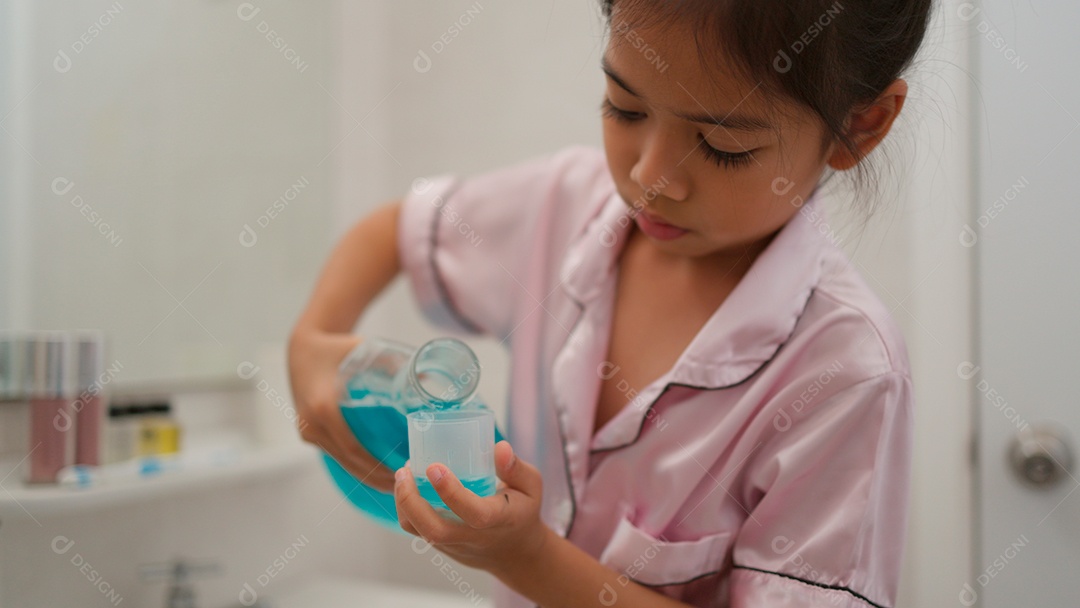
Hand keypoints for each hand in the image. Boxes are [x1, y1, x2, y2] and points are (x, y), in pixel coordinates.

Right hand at [287, 330, 395, 491]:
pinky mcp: (307, 433)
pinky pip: (334, 453)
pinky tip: (374, 472)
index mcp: (323, 407)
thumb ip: (393, 364)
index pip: (353, 447)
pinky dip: (354, 464)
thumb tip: (427, 381)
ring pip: (341, 461)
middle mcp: (311, 424)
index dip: (376, 464)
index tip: (400, 472)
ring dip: (366, 475)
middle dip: (376, 477)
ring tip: (394, 483)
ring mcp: (307, 431)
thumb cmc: (337, 347)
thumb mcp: (364, 350)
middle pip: (348, 461)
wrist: (302, 347)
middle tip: (404, 484)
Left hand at [394, 440, 549, 575]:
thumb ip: (516, 467)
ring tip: (402, 475)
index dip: (450, 492)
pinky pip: (418, 532)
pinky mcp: (442, 546)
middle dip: (411, 501)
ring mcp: (455, 544)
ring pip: (420, 533)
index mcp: (498, 520)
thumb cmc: (522, 511)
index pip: (473, 512)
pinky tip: (407, 487)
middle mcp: (473, 536)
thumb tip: (499, 446)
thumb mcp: (531, 487)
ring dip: (404, 505)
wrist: (516, 552)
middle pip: (434, 530)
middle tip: (404, 471)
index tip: (434, 467)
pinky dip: (406, 510)